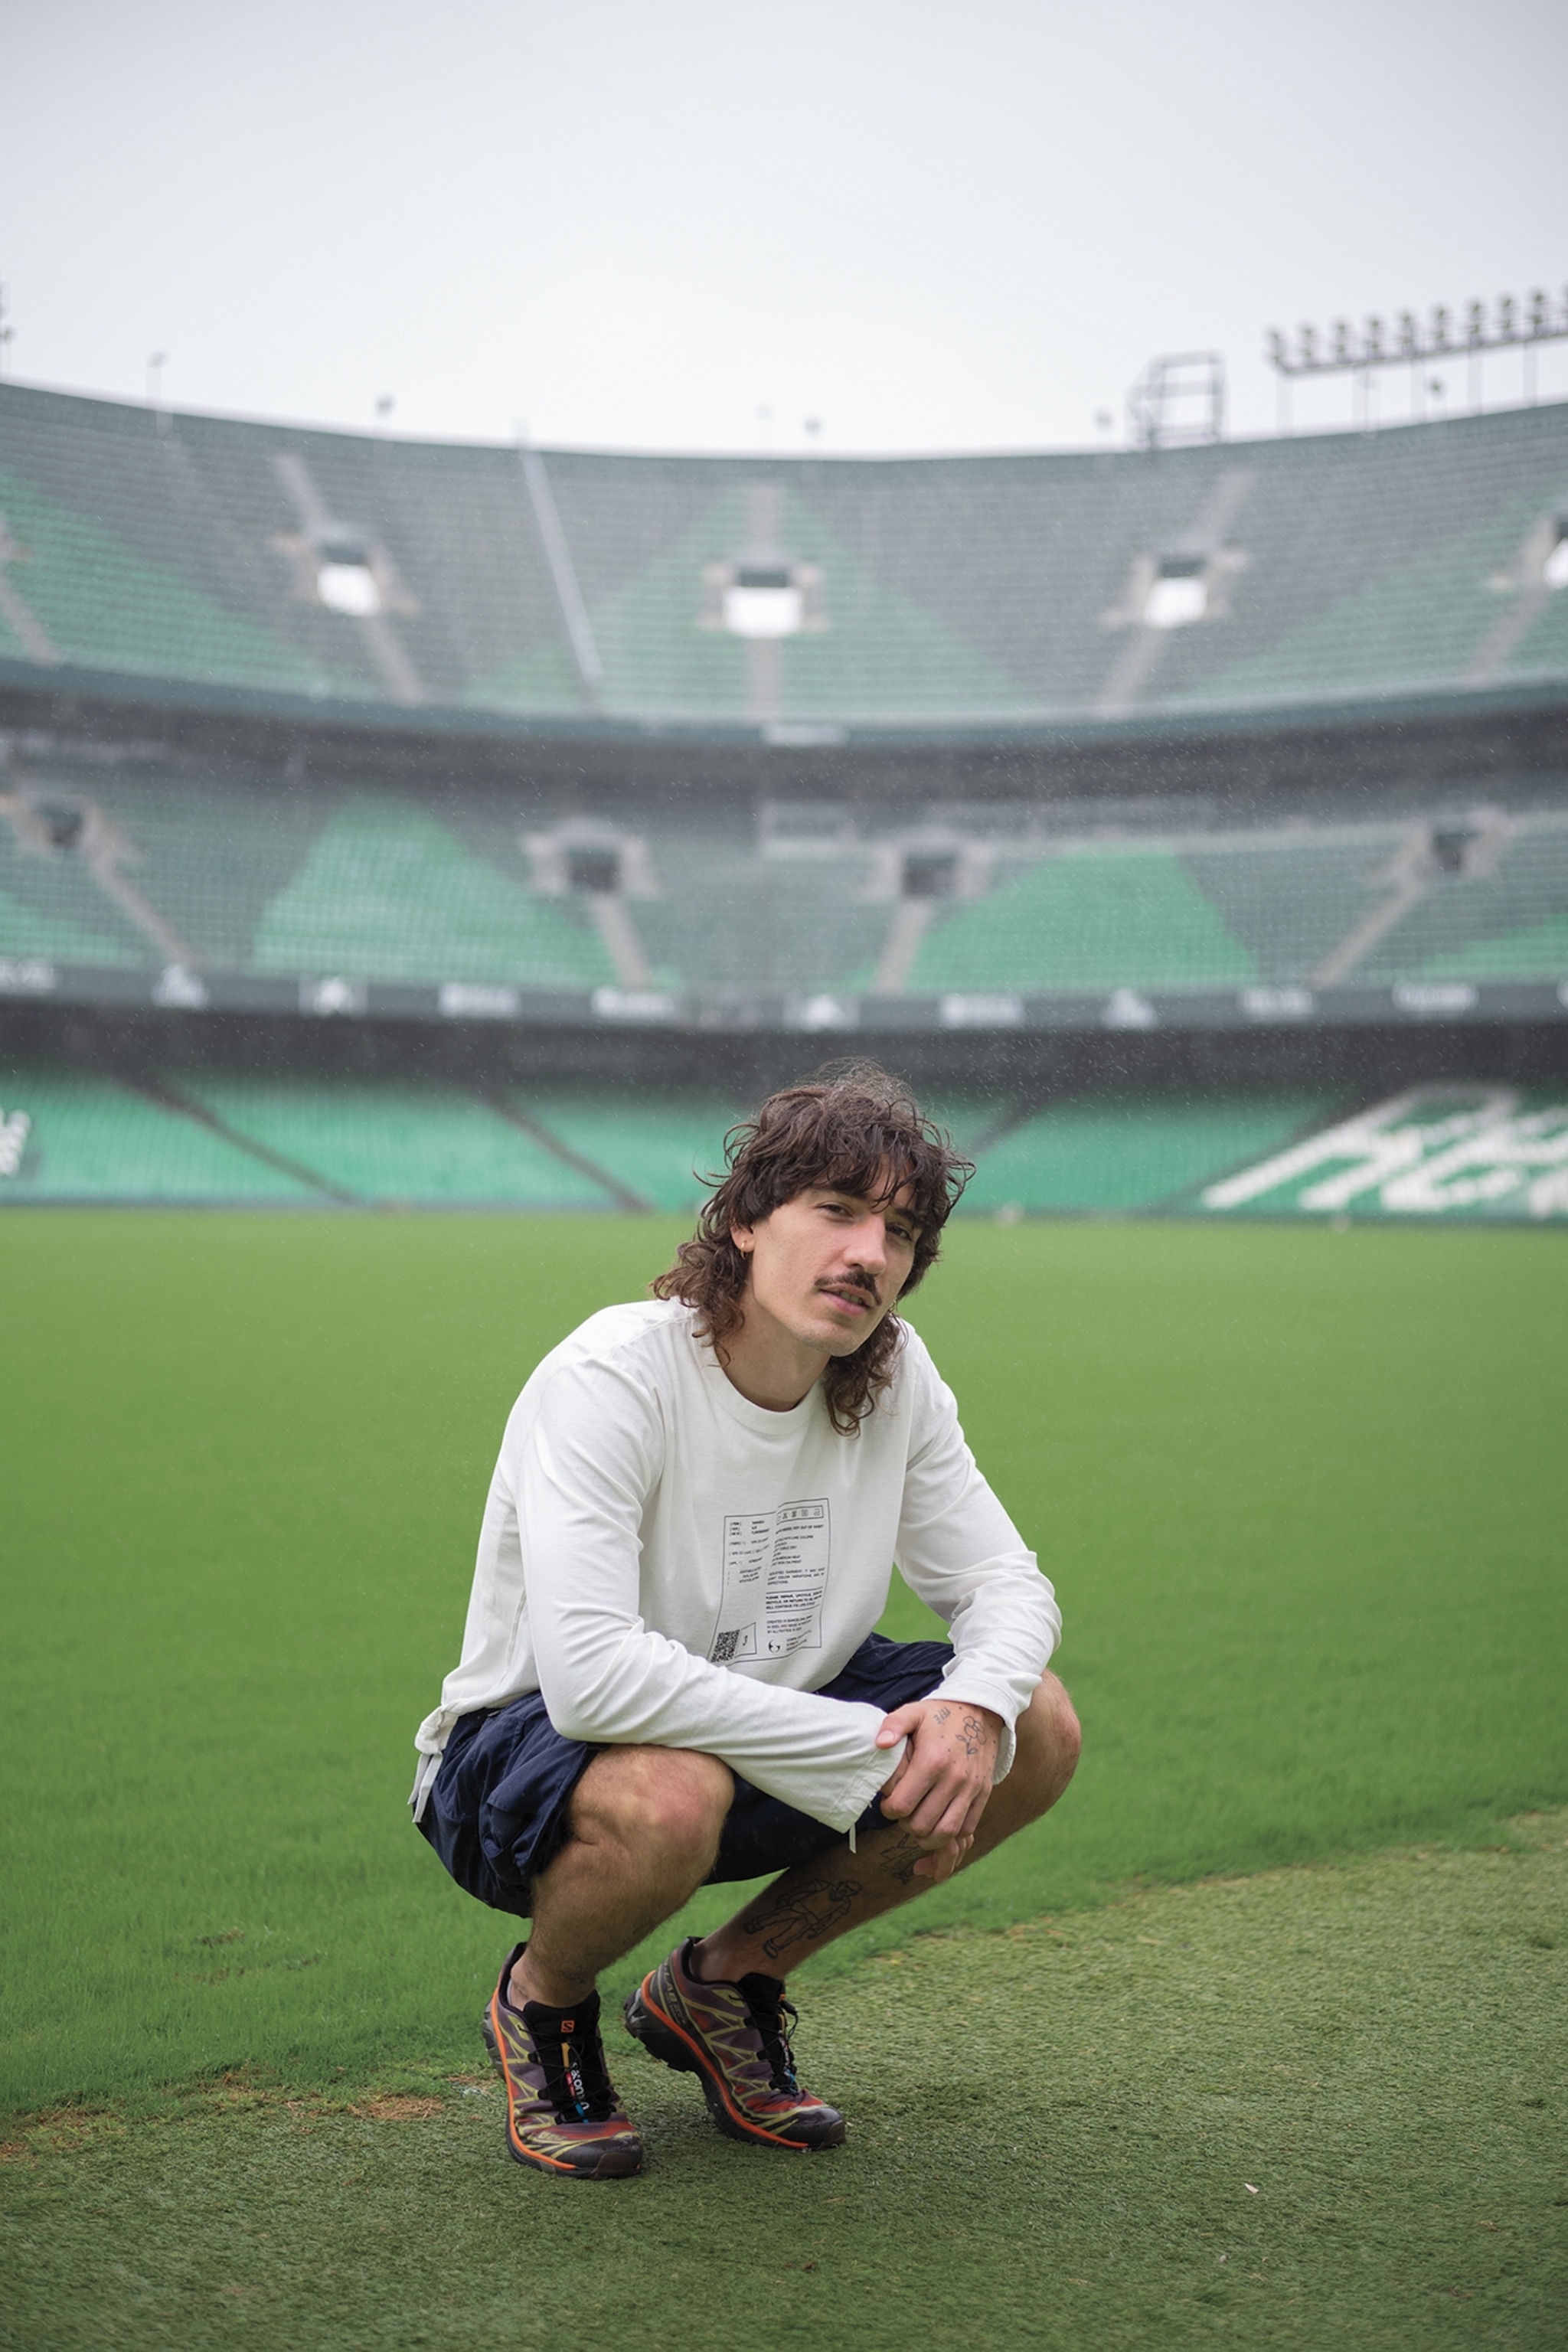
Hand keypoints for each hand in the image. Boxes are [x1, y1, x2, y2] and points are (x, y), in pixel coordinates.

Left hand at [874, 1698, 1002, 1881]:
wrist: (982, 1711)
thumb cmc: (942, 1715)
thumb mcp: (914, 1712)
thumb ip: (894, 1725)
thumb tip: (880, 1744)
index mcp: (932, 1761)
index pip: (902, 1805)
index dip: (889, 1809)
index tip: (888, 1803)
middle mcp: (953, 1778)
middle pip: (922, 1824)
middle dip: (906, 1824)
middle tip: (903, 1814)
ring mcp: (971, 1788)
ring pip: (946, 1832)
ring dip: (928, 1836)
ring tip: (919, 1824)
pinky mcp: (984, 1793)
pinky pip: (968, 1828)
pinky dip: (952, 1833)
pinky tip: (940, 1823)